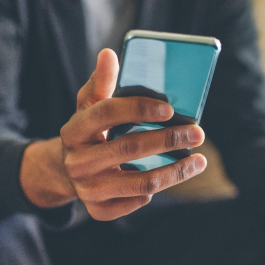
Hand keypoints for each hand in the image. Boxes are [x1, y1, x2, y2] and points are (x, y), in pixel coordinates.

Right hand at [20, 49, 206, 219]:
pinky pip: (136, 201)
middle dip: (170, 140)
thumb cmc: (89, 132)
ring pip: (142, 183)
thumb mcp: (89, 106)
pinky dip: (155, 190)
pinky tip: (169, 177)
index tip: (170, 109)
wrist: (66, 171)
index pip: (107, 113)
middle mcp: (77, 162)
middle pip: (130, 148)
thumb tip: (109, 54)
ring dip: (176, 171)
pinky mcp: (98, 210)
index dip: (139, 108)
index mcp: (73, 130)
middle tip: (198, 133)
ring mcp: (87, 189)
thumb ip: (101, 82)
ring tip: (199, 160)